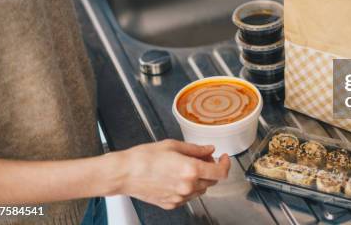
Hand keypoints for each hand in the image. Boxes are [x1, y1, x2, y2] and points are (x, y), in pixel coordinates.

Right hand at [114, 139, 229, 209]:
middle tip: (203, 158)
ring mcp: (180, 197)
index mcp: (191, 170)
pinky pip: (188, 196)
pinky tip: (177, 177)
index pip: (220, 172)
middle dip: (211, 168)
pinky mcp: (171, 204)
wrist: (124, 173)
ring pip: (201, 189)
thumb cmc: (144, 157)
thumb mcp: (173, 145)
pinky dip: (188, 187)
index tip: (224, 158)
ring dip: (200, 178)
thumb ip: (196, 149)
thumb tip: (209, 150)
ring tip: (187, 166)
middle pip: (212, 181)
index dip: (226, 164)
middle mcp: (188, 186)